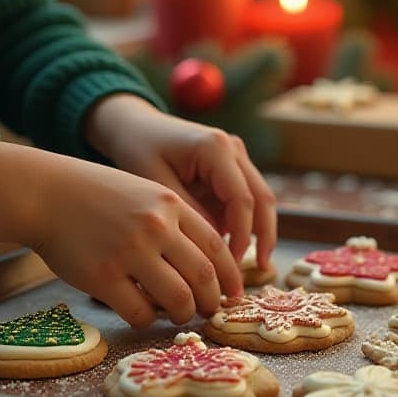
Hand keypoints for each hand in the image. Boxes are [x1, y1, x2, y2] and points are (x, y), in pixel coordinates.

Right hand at [0, 143, 242, 327]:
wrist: (46, 194)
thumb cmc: (96, 196)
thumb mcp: (144, 193)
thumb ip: (173, 221)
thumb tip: (204, 264)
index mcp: (170, 205)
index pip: (216, 246)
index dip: (230, 275)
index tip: (233, 292)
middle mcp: (156, 227)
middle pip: (203, 276)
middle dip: (213, 300)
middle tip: (210, 311)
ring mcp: (129, 252)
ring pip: (178, 298)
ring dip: (184, 314)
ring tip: (179, 315)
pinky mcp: (102, 277)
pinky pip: (139, 312)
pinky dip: (148, 320)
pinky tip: (143, 315)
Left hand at [83, 94, 276, 272]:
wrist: (133, 126)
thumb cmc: (139, 149)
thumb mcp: (156, 182)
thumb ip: (187, 212)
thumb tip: (213, 248)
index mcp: (216, 148)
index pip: (242, 199)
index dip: (242, 235)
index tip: (230, 265)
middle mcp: (233, 149)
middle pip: (262, 198)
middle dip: (264, 236)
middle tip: (261, 270)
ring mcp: (236, 157)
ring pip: (260, 200)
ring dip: (257, 232)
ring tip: (249, 265)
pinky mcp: (231, 168)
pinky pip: (244, 200)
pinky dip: (242, 224)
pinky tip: (230, 251)